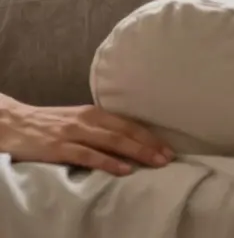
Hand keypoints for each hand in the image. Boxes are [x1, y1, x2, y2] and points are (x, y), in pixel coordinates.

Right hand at [0, 97, 173, 175]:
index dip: (150, 136)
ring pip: (112, 142)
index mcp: (94, 113)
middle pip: (125, 132)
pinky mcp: (58, 147)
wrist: (12, 122)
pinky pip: (87, 155)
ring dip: (137, 152)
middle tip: (169, 157)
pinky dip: (108, 162)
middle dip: (150, 145)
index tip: (168, 148)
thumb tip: (128, 140)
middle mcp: (87, 120)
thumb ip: (100, 127)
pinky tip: (123, 169)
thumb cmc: (48, 123)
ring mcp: (73, 133)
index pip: (129, 124)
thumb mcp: (78, 119)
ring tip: (155, 162)